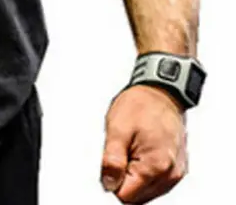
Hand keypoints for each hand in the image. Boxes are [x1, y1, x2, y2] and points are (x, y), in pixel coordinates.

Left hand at [100, 84, 187, 202]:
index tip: (110, 163)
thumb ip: (111, 160)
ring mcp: (175, 172)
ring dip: (134, 176)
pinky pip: (155, 182)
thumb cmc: (141, 105)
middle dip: (124, 178)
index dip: (112, 180)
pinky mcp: (176, 168)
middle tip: (121, 152)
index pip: (126, 196)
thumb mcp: (117, 128)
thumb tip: (108, 184)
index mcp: (156, 166)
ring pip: (146, 192)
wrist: (161, 92)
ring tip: (132, 149)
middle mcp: (170, 174)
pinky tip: (140, 152)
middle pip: (137, 197)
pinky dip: (144, 172)